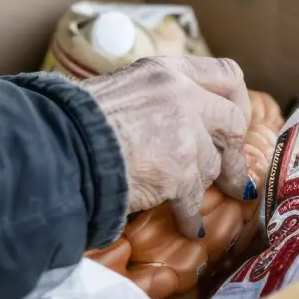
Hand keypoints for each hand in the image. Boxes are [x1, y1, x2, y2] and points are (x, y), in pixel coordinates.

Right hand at [83, 56, 252, 236]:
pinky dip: (191, 217)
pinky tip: (189, 227)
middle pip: (232, 120)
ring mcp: (185, 132)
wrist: (61, 148)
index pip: (225, 75)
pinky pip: (194, 200)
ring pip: (212, 163)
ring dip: (202, 185)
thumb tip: (163, 120)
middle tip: (232, 174)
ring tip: (191, 203)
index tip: (236, 121)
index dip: (237, 102)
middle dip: (233, 152)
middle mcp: (182, 95)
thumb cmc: (73, 122)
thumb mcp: (118, 91)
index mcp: (166, 71)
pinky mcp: (181, 171)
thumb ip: (151, 99)